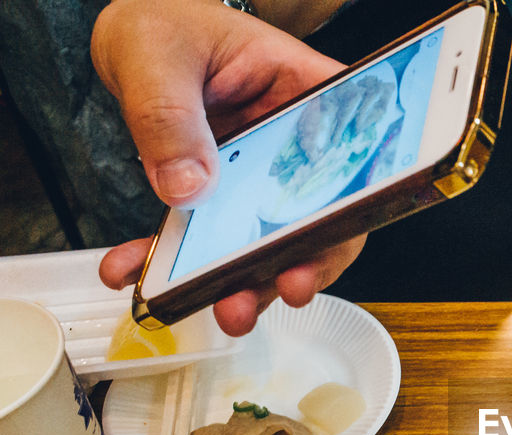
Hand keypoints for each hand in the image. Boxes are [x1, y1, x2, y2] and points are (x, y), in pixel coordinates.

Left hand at [91, 0, 364, 335]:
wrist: (131, 36)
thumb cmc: (164, 23)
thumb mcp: (158, 55)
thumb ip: (170, 114)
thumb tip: (191, 186)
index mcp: (308, 94)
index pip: (355, 150)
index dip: (357, 201)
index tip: (333, 236)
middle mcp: (296, 145)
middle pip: (323, 215)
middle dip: (304, 262)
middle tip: (282, 288)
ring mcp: (262, 179)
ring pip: (271, 244)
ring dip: (245, 282)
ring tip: (220, 306)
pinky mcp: (220, 200)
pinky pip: (205, 243)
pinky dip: (173, 266)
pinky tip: (137, 270)